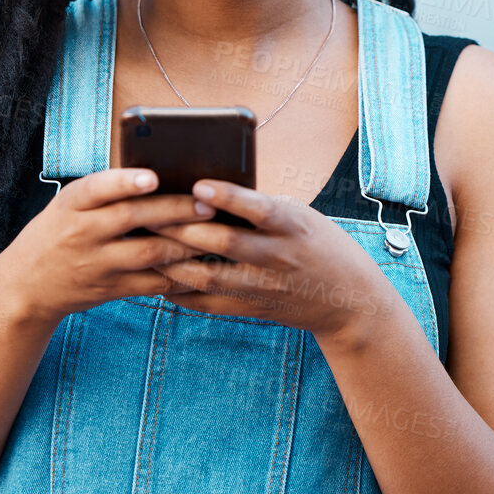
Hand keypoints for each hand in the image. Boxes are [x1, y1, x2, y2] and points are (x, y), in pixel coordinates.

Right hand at [0, 167, 212, 323]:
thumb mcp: (69, 206)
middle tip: (207, 203)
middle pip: (131, 218)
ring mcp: (96, 264)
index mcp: (71, 204)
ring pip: (147, 253)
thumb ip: (105, 192)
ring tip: (214, 231)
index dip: (124, 182)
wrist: (26, 286)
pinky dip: (178, 274)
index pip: (96, 188)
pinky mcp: (109, 289)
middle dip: (174, 209)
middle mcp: (82, 232)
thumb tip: (162, 176)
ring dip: (185, 243)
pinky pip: (150, 283)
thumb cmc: (58, 233)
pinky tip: (201, 264)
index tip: (152, 177)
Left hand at [148, 180, 399, 346]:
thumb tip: (206, 191)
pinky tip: (158, 277)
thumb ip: (261, 207)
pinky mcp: (253, 308)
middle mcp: (277, 256)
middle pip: (222, 242)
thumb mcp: (301, 216)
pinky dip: (180, 291)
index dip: (226, 197)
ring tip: (144, 244)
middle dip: (181, 228)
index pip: (257, 208)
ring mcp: (264, 286)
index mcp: (292, 226)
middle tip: (147, 213)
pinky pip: (208, 303)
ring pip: (208, 276)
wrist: (348, 300)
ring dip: (171, 261)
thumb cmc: (319, 244)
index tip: (197, 185)